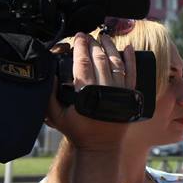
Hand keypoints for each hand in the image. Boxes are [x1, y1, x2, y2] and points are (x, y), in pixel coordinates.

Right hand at [47, 33, 135, 150]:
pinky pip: (133, 74)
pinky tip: (128, 48)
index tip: (79, 36)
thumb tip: (51, 74)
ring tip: (105, 37)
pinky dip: (131, 60)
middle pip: (99, 60)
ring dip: (111, 48)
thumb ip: (50, 95)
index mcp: (86, 93)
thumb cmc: (78, 131)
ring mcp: (120, 93)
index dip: (80, 47)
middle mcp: (105, 91)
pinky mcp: (132, 97)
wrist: (101, 146)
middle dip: (94, 44)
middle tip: (89, 35)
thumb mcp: (56, 116)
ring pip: (117, 64)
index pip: (82, 63)